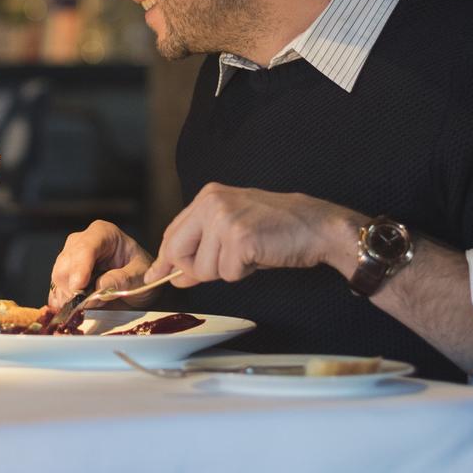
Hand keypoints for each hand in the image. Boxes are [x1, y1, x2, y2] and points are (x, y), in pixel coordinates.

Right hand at [48, 220, 156, 308]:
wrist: (139, 284)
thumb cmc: (142, 273)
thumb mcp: (141, 276)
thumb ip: (123, 280)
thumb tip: (100, 288)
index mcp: (103, 233)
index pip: (86, 246)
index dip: (80, 267)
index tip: (79, 287)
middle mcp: (82, 241)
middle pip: (66, 262)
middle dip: (73, 286)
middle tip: (87, 304)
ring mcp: (70, 257)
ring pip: (58, 276)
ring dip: (68, 295)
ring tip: (87, 306)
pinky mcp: (65, 275)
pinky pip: (55, 288)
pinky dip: (61, 301)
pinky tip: (71, 310)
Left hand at [145, 184, 358, 286]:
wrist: (316, 226)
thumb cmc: (277, 229)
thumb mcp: (232, 231)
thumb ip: (201, 247)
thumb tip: (173, 275)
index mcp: (207, 196)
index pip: (172, 233)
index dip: (166, 259)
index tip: (156, 275)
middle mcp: (211, 203)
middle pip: (177, 252)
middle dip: (196, 269)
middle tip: (227, 263)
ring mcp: (224, 219)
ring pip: (203, 269)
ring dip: (226, 271)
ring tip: (250, 253)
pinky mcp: (239, 238)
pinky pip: (227, 274)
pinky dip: (243, 273)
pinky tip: (259, 256)